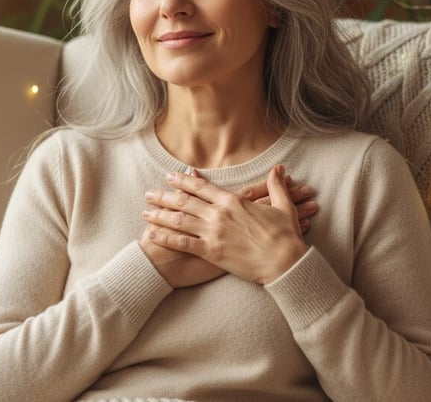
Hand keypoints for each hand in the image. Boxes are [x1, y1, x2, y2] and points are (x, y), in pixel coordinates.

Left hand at [143, 165, 308, 284]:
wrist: (285, 262)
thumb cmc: (285, 236)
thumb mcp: (282, 206)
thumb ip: (276, 186)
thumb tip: (279, 168)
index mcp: (232, 201)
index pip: (201, 186)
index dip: (183, 180)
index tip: (170, 176)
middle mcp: (218, 214)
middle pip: (184, 201)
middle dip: (164, 196)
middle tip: (149, 194)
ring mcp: (213, 233)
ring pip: (179, 220)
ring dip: (160, 215)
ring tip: (144, 213)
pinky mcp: (211, 252)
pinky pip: (183, 243)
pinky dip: (166, 238)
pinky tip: (152, 235)